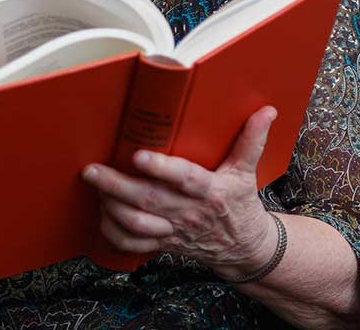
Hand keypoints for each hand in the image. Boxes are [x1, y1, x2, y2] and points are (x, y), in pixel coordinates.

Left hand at [81, 106, 280, 279]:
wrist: (243, 247)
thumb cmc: (241, 205)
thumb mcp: (247, 172)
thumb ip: (252, 140)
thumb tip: (266, 111)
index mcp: (210, 192)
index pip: (184, 179)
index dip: (161, 169)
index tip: (139, 155)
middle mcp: (188, 213)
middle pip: (148, 200)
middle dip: (116, 186)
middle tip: (92, 170)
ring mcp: (173, 231)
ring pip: (136, 224)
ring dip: (111, 207)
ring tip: (95, 186)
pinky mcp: (163, 244)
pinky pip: (132, 245)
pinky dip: (112, 232)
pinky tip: (102, 213)